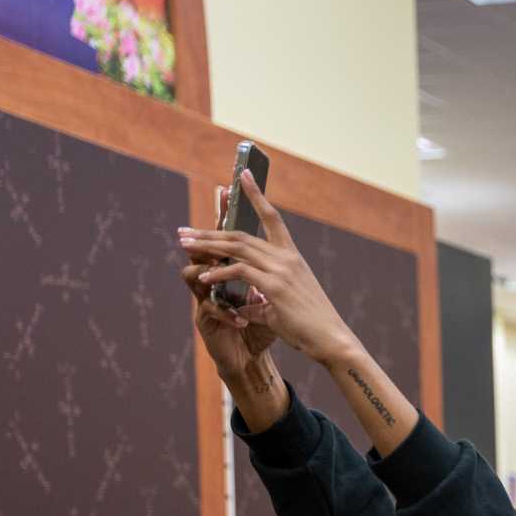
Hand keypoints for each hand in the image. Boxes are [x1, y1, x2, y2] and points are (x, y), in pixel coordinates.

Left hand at [178, 172, 355, 362]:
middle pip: (241, 234)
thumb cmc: (310, 326)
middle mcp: (286, 258)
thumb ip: (260, 301)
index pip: (272, 217)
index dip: (257, 195)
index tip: (243, 174)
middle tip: (184, 231)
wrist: (332, 340)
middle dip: (209, 231)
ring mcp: (281, 270)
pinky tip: (203, 277)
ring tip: (185, 245)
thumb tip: (243, 305)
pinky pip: (239, 272)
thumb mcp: (282, 307)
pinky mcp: (275, 286)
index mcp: (292, 257)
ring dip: (207, 246)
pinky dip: (218, 273)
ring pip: (237, 248)